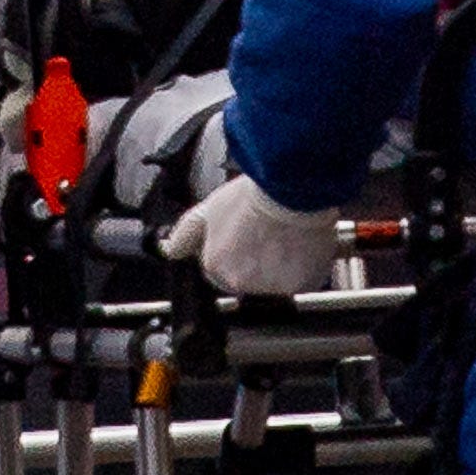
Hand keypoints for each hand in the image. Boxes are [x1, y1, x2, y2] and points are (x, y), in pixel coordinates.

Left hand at [164, 174, 341, 298]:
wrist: (292, 188)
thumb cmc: (254, 195)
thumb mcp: (210, 210)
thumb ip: (186, 234)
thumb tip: (169, 250)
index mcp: (216, 266)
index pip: (218, 271)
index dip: (233, 252)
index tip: (246, 237)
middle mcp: (241, 282)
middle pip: (247, 278)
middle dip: (256, 261)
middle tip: (269, 233)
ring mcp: (272, 286)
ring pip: (276, 280)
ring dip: (281, 264)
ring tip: (286, 234)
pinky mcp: (301, 284)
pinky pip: (303, 279)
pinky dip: (306, 266)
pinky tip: (304, 242)